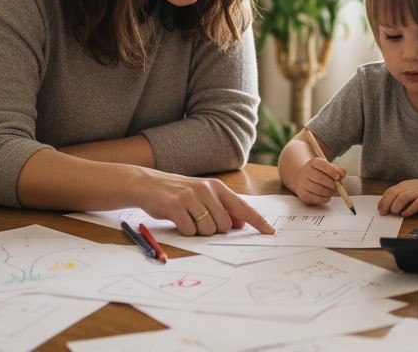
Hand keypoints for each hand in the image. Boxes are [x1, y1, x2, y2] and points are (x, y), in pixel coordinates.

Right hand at [133, 172, 275, 236]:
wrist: (148, 184)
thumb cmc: (179, 193)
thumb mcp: (203, 195)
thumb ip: (222, 208)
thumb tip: (240, 224)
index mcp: (216, 187)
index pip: (242, 206)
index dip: (257, 221)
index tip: (270, 232)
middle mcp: (206, 189)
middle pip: (224, 225)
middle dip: (214, 230)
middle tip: (199, 220)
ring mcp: (191, 197)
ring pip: (207, 230)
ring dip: (198, 232)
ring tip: (187, 218)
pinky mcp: (176, 206)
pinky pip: (189, 231)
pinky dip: (185, 231)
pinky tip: (178, 220)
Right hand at [295, 156, 346, 205]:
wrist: (307, 181)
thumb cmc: (321, 174)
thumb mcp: (330, 169)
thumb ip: (338, 170)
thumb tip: (342, 174)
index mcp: (313, 163)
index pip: (321, 164)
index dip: (331, 171)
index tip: (338, 177)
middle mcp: (305, 171)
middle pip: (319, 178)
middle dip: (331, 184)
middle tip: (337, 187)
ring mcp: (302, 183)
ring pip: (317, 189)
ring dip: (329, 192)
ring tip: (332, 191)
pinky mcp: (303, 194)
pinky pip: (316, 198)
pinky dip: (325, 198)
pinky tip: (327, 196)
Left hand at [378, 177, 417, 216]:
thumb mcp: (411, 189)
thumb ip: (400, 195)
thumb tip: (388, 206)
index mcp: (405, 185)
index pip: (390, 191)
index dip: (383, 200)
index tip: (379, 209)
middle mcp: (410, 187)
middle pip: (395, 193)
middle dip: (387, 203)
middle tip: (384, 213)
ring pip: (404, 197)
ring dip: (397, 205)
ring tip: (394, 213)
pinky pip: (417, 203)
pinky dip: (410, 209)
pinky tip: (405, 214)